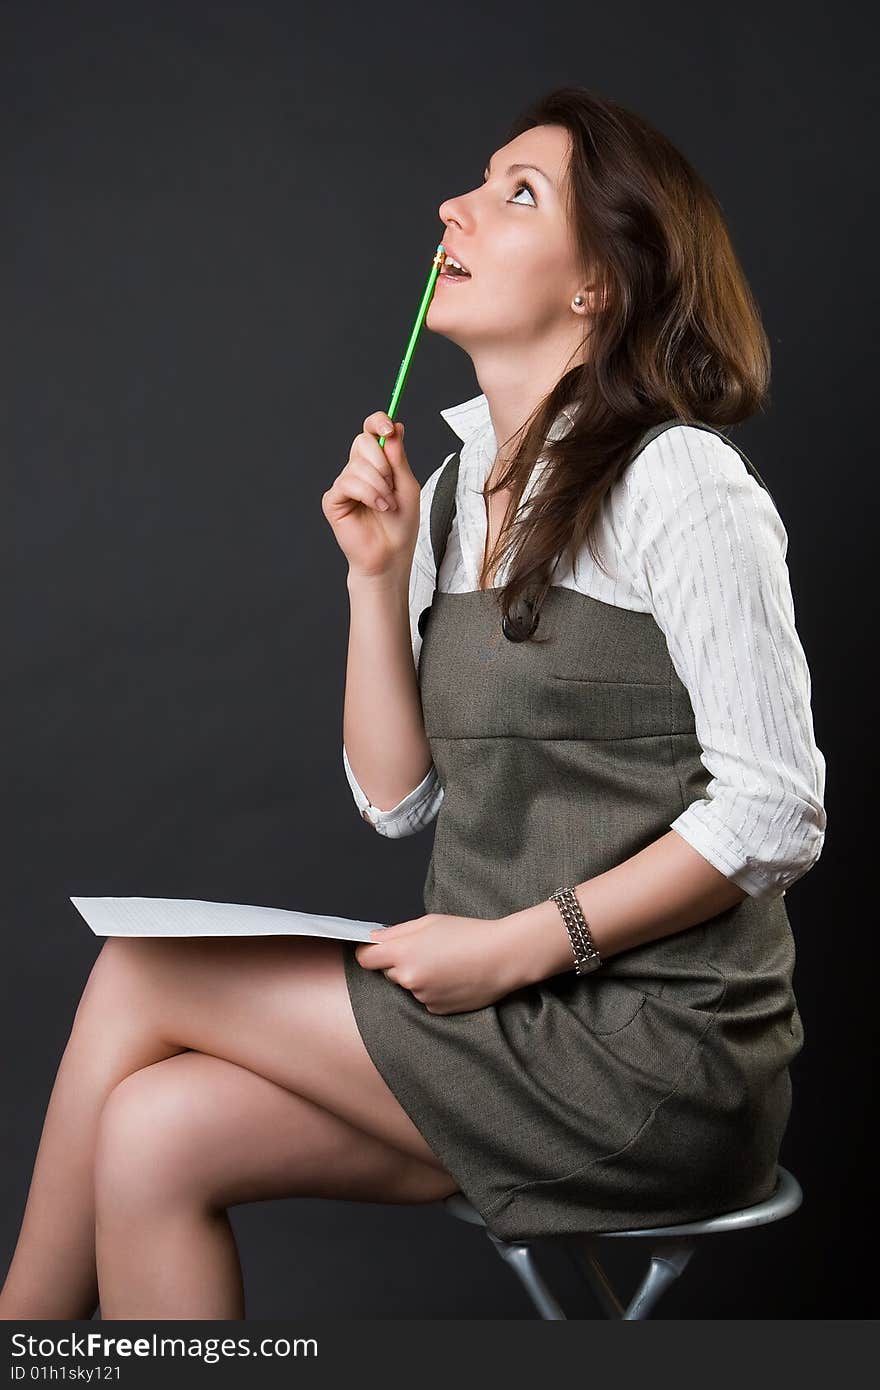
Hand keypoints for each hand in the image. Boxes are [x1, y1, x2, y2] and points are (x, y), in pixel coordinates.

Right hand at [321, 409, 421, 580]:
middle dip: (382, 462)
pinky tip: (377, 507)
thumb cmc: (400, 525)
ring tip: (387, 505)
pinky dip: (368, 494)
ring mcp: (344, 484)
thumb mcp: (407, 485)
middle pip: (362, 441)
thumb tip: (395, 427)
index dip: (378, 422)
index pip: (371, 431)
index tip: (389, 428)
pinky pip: (347, 483)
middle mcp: (358, 470)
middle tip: (391, 484)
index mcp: (377, 463)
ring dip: (379, 486)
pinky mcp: (333, 499)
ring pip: (357, 466)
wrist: (390, 555)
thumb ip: (399, 457)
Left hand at [354, 913, 524, 1014]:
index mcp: (404, 953)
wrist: (504, 956)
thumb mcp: (430, 922)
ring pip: (409, 986)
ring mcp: (423, 997)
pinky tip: (454, 977)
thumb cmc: (470, 934)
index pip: (366, 959)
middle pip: (388, 972)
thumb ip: (396, 932)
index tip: (377, 949)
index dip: (370, 952)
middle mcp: (409, 979)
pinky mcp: (437, 1010)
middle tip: (427, 950)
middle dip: (400, 963)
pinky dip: (434, 989)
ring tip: (447, 963)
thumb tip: (374, 939)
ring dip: (419, 976)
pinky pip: (425, 998)